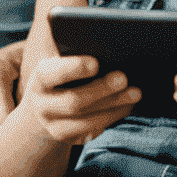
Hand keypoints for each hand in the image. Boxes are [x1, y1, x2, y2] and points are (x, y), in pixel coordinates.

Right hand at [21, 53, 138, 145]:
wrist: (45, 107)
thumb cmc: (62, 72)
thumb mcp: (60, 59)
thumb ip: (72, 47)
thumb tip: (104, 37)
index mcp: (40, 79)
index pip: (51, 74)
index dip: (73, 69)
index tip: (96, 63)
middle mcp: (42, 106)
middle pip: (73, 102)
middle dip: (102, 90)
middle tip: (124, 77)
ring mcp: (55, 126)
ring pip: (86, 121)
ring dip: (114, 105)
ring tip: (136, 92)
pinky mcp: (70, 139)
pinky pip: (93, 131)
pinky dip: (113, 116)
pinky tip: (128, 105)